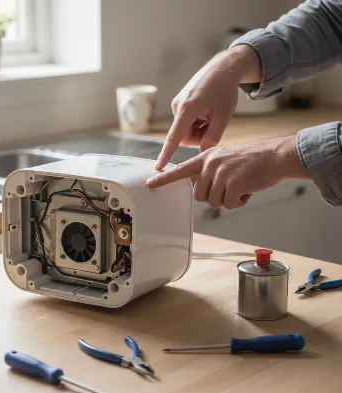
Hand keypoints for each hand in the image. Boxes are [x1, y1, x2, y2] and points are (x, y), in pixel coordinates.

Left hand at [146, 136, 308, 209]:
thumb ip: (209, 171)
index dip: (165, 179)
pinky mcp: (233, 183)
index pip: (180, 170)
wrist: (274, 156)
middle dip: (214, 196)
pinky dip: (239, 202)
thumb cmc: (250, 161)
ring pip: (214, 202)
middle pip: (199, 196)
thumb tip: (200, 190)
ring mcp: (220, 173)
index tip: (150, 184)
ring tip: (240, 185)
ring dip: (228, 200)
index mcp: (206, 157)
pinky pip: (229, 204)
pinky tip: (247, 189)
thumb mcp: (224, 159)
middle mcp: (210, 164)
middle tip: (230, 186)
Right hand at [154, 45, 261, 170]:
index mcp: (188, 110)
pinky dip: (196, 120)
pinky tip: (207, 109)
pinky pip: (185, 120)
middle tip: (214, 125)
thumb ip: (212, 138)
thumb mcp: (223, 117)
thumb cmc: (225, 91)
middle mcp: (177, 106)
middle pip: (184, 136)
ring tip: (211, 115)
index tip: (158, 167)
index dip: (166, 154)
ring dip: (198, 128)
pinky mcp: (179, 102)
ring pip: (185, 129)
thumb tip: (201, 154)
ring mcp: (177, 103)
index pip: (174, 138)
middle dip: (198, 136)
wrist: (223, 68)